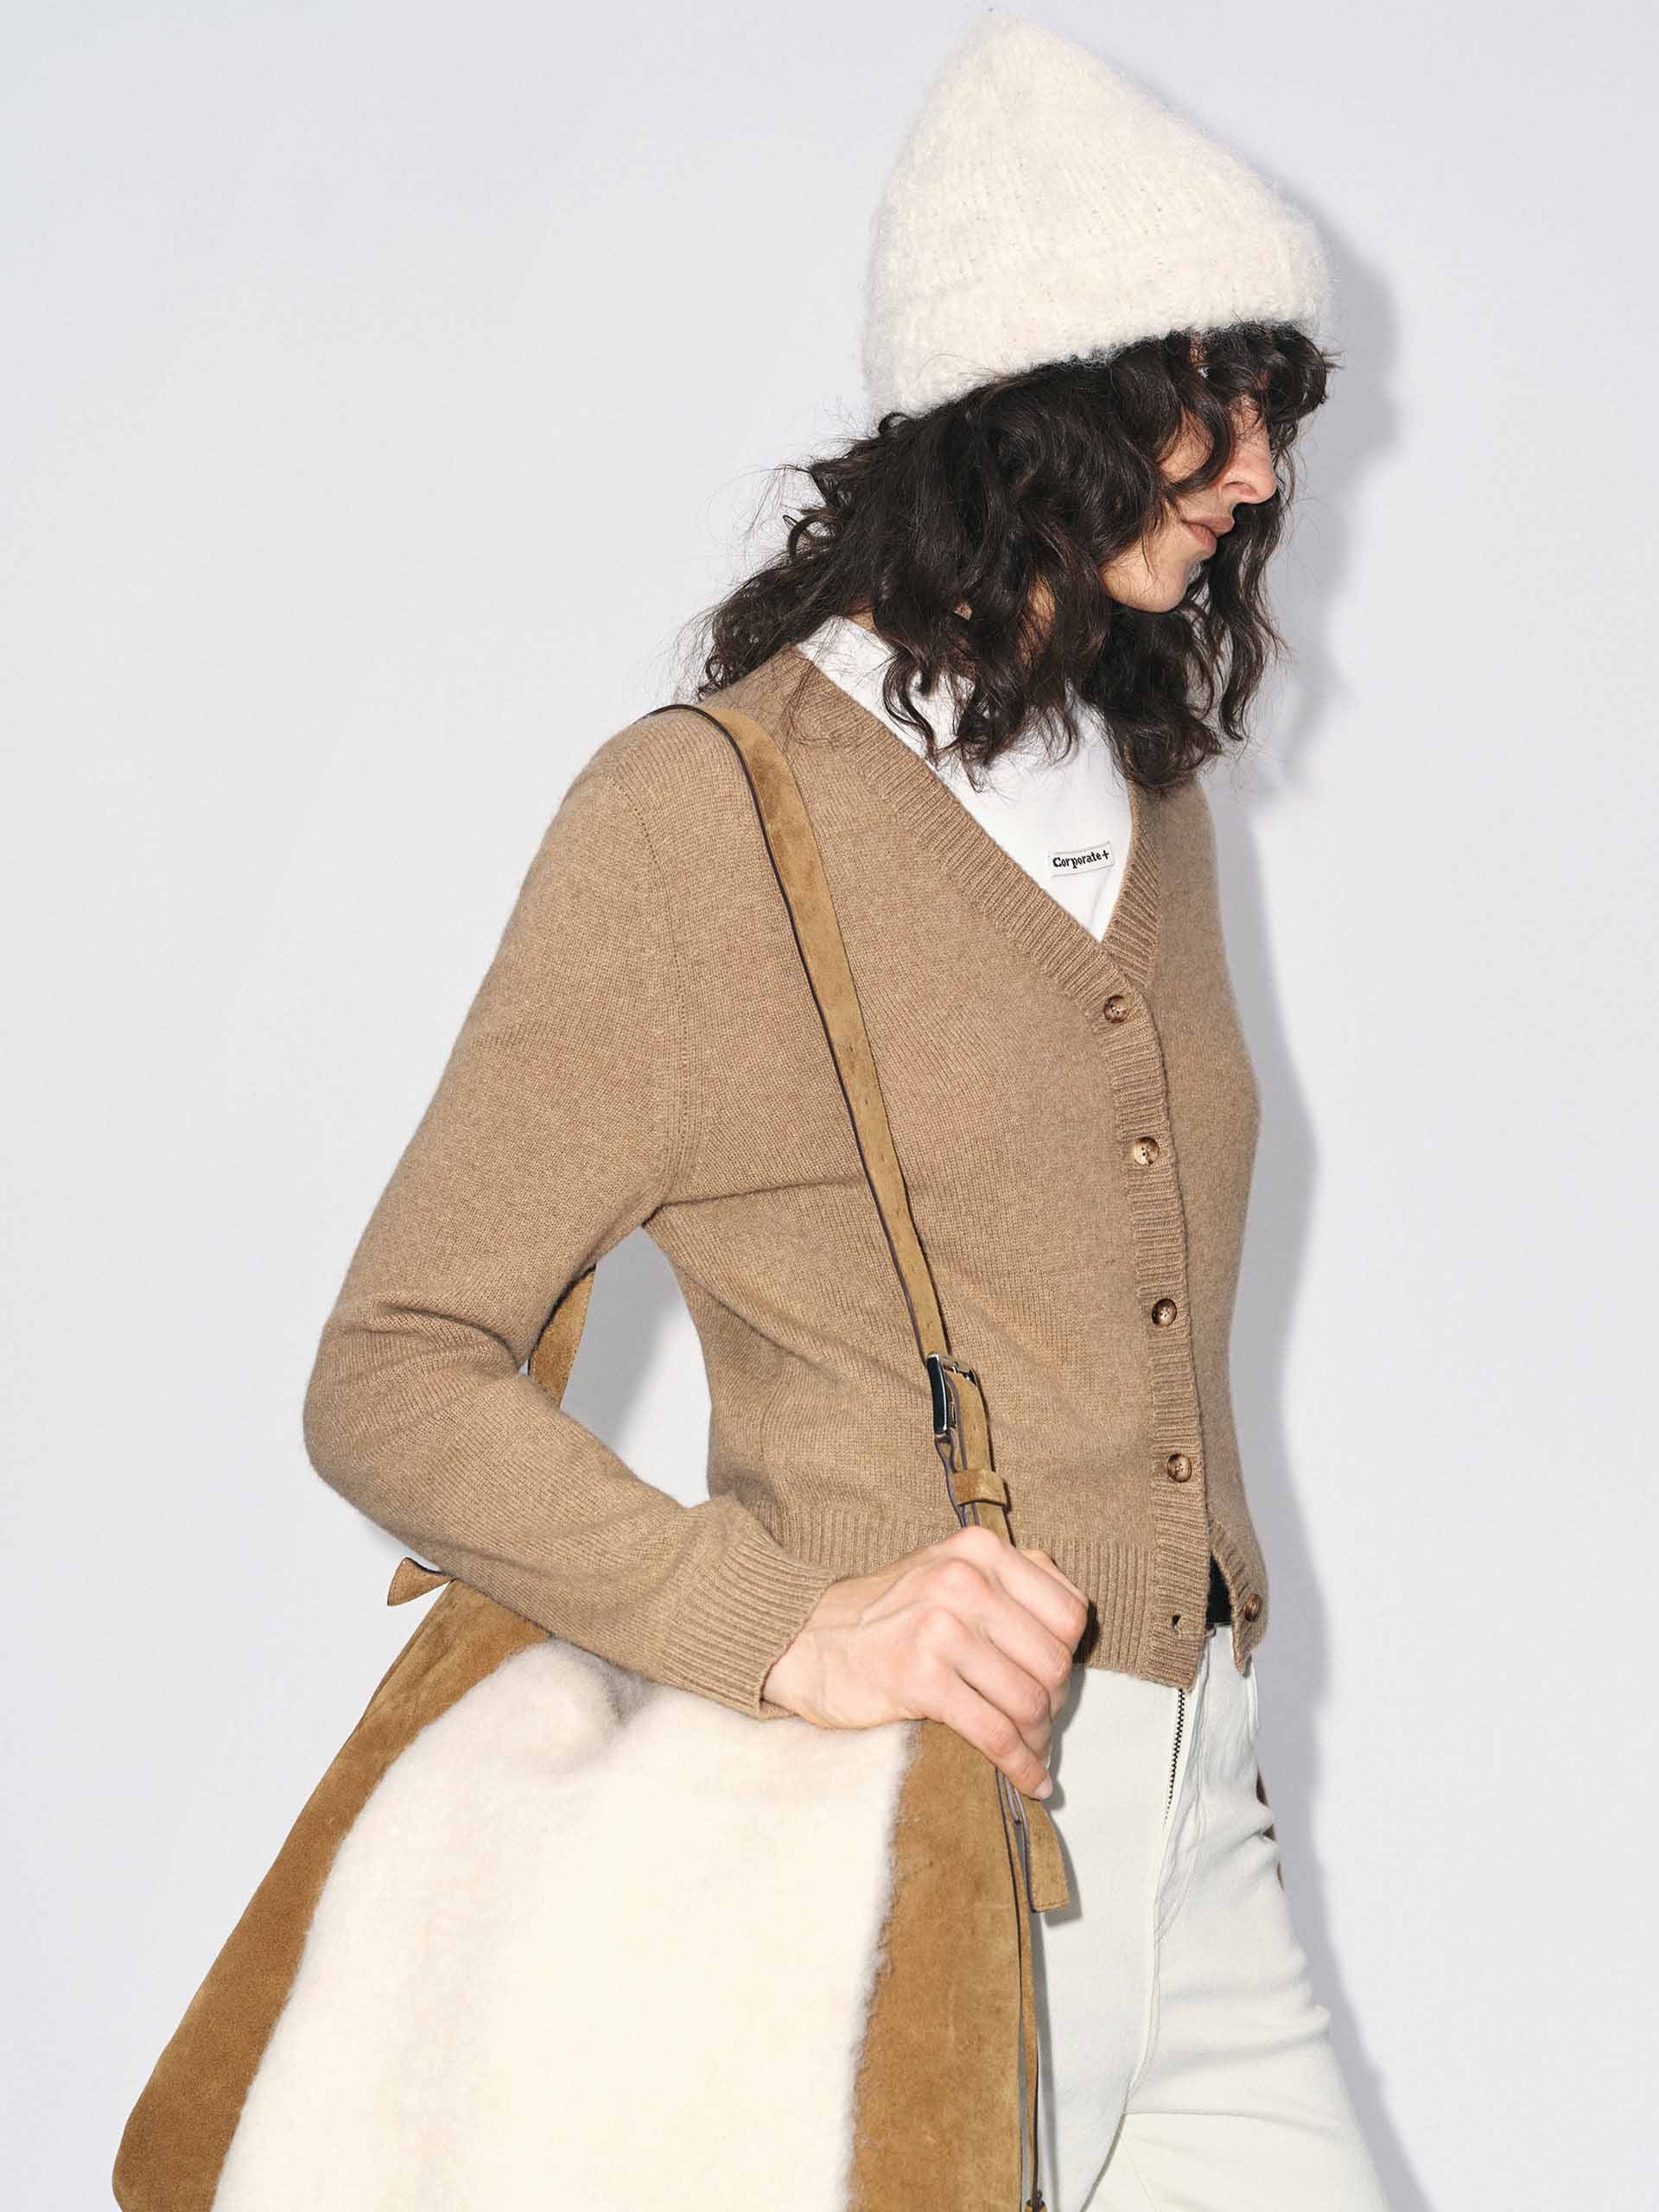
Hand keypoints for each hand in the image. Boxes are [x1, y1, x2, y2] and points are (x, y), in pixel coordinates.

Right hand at [759, 1524, 1089, 1797]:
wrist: (806, 1638)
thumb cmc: (886, 1612)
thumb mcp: (949, 1568)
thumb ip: (1010, 1581)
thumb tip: (1073, 1627)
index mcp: (980, 1550)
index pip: (1070, 1612)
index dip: (1069, 1656)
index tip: (1052, 1682)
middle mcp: (965, 1580)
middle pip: (1054, 1662)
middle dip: (1055, 1706)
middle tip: (1039, 1726)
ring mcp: (941, 1627)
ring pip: (1029, 1701)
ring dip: (1037, 1740)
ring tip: (1030, 1753)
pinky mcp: (919, 1677)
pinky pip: (994, 1734)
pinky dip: (1019, 1765)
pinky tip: (1027, 1780)